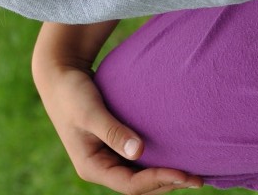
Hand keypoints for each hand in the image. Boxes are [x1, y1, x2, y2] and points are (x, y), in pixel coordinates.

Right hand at [33, 61, 202, 193]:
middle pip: (138, 186)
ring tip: (192, 173)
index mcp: (91, 166)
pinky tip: (175, 156)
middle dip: (167, 184)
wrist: (60, 74)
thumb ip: (113, 131)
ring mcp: (106, 158)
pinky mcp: (113, 146)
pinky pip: (138, 162)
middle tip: (198, 178)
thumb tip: (139, 152)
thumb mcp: (90, 111)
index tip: (184, 173)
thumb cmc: (72, 92)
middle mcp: (100, 167)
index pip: (130, 185)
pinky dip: (157, 162)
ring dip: (164, 176)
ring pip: (140, 176)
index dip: (158, 181)